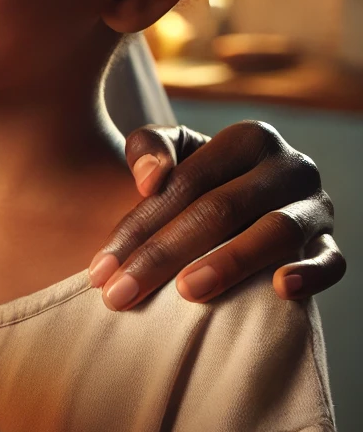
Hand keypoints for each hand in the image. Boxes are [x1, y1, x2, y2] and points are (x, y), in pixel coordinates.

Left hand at [89, 121, 344, 309]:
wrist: (244, 196)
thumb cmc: (198, 174)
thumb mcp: (171, 150)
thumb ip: (148, 148)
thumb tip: (149, 179)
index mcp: (247, 138)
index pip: (185, 181)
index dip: (138, 225)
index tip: (99, 269)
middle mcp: (288, 166)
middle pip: (221, 209)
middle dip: (163, 254)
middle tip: (122, 293)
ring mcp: (315, 206)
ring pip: (276, 231)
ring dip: (229, 262)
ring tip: (186, 291)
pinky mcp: (330, 242)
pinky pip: (333, 261)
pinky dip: (311, 273)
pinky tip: (281, 290)